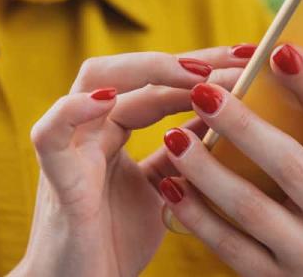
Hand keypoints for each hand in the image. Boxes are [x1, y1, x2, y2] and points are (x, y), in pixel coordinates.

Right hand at [10, 45, 255, 275]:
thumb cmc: (115, 245)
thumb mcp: (164, 191)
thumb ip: (183, 154)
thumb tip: (225, 117)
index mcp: (112, 132)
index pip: (157, 83)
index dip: (202, 67)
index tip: (251, 58)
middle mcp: (90, 131)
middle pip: (129, 70)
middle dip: (184, 59)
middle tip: (238, 58)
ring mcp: (70, 150)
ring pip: (92, 81)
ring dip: (145, 70)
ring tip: (195, 73)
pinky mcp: (56, 179)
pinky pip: (51, 133)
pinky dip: (74, 110)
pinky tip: (108, 98)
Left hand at [159, 44, 302, 275]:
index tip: (281, 50)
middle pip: (290, 164)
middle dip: (244, 125)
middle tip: (203, 89)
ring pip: (251, 207)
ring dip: (208, 171)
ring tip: (173, 135)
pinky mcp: (272, 276)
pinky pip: (227, 245)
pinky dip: (196, 216)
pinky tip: (168, 184)